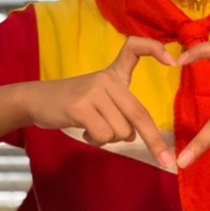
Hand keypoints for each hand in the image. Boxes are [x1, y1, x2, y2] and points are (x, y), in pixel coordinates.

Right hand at [27, 36, 176, 168]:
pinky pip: (103, 135)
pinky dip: (96, 141)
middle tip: (167, 162)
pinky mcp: (80, 107)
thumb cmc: (73, 102)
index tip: (172, 61)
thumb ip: (120, 107)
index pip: (134, 48)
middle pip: (138, 114)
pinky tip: (85, 131)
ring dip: (111, 139)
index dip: (154, 48)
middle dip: (155, 142)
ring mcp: (93, 92)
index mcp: (113, 74)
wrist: (37, 99)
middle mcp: (106, 79)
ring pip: (121, 131)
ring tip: (93, 128)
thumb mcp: (98, 94)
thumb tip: (135, 134)